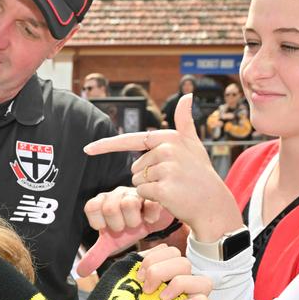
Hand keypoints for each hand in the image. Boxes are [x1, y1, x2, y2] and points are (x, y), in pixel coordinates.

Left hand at [77, 188, 173, 276]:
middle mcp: (116, 194)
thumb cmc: (128, 227)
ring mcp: (134, 193)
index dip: (99, 223)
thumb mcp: (111, 242)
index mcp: (102, 202)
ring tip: (137, 224)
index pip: (91, 207)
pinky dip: (150, 216)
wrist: (151, 220)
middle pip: (110, 208)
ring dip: (133, 221)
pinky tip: (149, 220)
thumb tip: (80, 272)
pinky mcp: (153, 196)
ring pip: (129, 203)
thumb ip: (96, 254)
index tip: (108, 230)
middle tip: (125, 228)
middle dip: (118, 225)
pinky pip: (150, 204)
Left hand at [85, 94, 242, 242]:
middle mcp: (167, 150)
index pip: (131, 140)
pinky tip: (169, 198)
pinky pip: (141, 193)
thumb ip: (185, 121)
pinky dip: (151, 198)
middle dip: (147, 176)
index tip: (87, 149)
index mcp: (169, 138)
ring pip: (137, 181)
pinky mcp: (163, 188)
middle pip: (135, 167)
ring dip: (150, 188)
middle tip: (171, 180)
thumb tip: (187, 95)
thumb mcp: (194, 144)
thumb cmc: (200, 175)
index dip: (106, 145)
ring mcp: (165, 169)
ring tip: (172, 187)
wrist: (212, 204)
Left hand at [137, 243, 217, 299]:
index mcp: (167, 274)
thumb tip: (138, 257)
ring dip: (180, 284)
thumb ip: (135, 271)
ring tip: (163, 297)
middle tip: (146, 289)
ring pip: (204, 282)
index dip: (154, 258)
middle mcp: (183, 285)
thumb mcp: (128, 289)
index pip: (170, 252)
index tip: (138, 276)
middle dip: (161, 271)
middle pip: (184, 263)